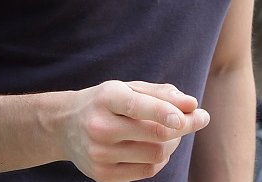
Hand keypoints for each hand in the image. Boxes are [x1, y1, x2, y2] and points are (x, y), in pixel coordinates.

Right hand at [60, 80, 210, 180]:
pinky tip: (155, 147)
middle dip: (184, 127)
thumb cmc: (106, 102)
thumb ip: (162, 93)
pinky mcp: (102, 175)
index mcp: (106, 98)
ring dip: (174, 144)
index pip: (137, 106)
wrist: (65, 126)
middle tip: (196, 118)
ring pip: (156, 155)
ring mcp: (99, 154)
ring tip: (172, 132)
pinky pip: (147, 171)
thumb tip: (192, 105)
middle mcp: (99, 127)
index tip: (191, 113)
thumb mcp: (128, 88)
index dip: (165, 111)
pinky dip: (160, 159)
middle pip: (156, 134)